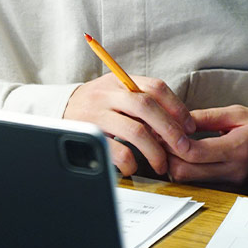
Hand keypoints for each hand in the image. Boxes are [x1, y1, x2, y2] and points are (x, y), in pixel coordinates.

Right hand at [63, 73, 195, 176]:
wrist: (57, 110)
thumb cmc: (97, 104)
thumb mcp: (115, 91)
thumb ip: (140, 99)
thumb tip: (177, 122)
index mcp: (120, 80)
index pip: (155, 87)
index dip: (177, 106)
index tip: (189, 126)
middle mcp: (108, 93)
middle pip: (147, 106)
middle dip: (170, 129)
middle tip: (183, 147)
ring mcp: (98, 114)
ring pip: (135, 130)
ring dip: (155, 151)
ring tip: (162, 165)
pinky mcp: (90, 136)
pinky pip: (118, 151)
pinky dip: (131, 163)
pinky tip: (134, 167)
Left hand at [167, 105, 247, 191]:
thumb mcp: (237, 113)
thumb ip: (206, 117)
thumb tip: (178, 120)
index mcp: (236, 148)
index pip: (193, 153)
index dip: (172, 142)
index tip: (162, 129)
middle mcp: (234, 172)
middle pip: (186, 173)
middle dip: (168, 156)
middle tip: (161, 138)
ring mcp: (233, 185)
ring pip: (190, 183)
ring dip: (176, 165)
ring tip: (170, 146)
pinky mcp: (232, 192)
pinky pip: (202, 186)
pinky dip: (189, 173)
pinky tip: (185, 157)